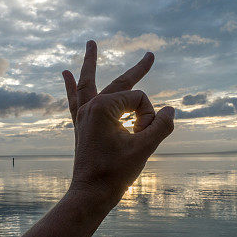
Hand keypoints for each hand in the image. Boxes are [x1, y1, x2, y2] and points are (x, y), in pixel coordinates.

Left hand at [62, 40, 174, 205]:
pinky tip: (65, 74)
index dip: (149, 117)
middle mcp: (91, 106)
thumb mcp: (144, 149)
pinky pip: (74, 100)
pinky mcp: (81, 125)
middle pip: (120, 83)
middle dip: (138, 69)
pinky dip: (70, 87)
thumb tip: (172, 110)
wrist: (91, 194)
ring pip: (88, 82)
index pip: (140, 99)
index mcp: (103, 107)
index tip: (145, 135)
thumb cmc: (115, 172)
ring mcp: (83, 115)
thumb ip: (161, 126)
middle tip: (150, 55)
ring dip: (90, 63)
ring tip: (90, 43)